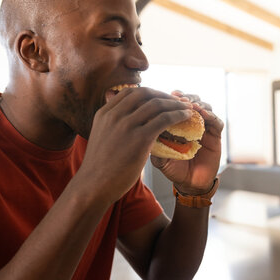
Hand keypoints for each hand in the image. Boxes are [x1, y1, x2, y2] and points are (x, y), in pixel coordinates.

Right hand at [76, 87, 193, 203]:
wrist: (93, 187)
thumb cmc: (99, 168)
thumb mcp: (101, 137)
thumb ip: (112, 125)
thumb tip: (125, 120)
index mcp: (104, 113)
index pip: (130, 92)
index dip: (150, 92)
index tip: (161, 98)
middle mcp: (114, 115)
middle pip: (145, 93)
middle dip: (164, 95)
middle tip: (177, 101)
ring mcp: (126, 126)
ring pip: (157, 105)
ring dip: (175, 104)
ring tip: (187, 108)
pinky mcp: (139, 139)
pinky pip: (164, 119)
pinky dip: (177, 115)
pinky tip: (185, 117)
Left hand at [151, 91, 223, 194]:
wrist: (189, 184)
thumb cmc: (173, 169)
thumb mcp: (159, 156)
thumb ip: (154, 144)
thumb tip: (147, 130)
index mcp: (177, 123)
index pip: (176, 104)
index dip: (172, 97)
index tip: (167, 95)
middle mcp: (191, 123)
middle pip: (191, 100)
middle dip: (185, 97)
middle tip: (179, 98)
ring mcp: (204, 128)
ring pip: (205, 107)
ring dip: (198, 103)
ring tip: (190, 105)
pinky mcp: (215, 136)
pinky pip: (216, 122)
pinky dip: (211, 116)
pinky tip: (203, 114)